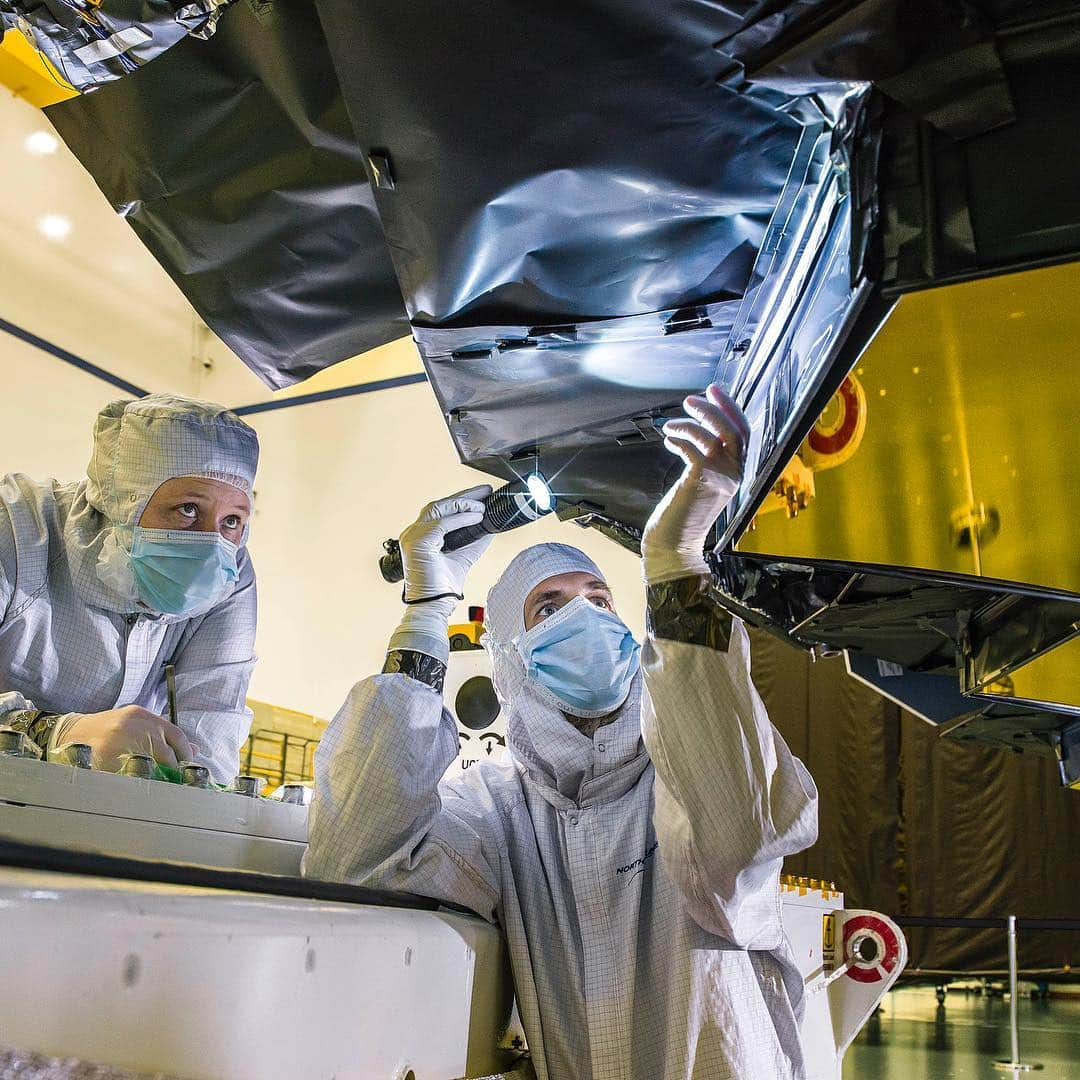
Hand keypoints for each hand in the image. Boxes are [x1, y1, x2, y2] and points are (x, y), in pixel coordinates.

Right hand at [52, 706, 195, 772]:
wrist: (70, 733)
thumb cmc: (107, 730)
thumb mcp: (136, 725)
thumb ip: (163, 735)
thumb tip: (193, 750)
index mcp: (142, 715)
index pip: (175, 734)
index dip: (184, 752)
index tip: (187, 766)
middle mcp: (134, 725)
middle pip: (166, 751)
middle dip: (173, 768)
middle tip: (175, 780)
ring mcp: (119, 740)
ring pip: (150, 763)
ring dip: (158, 777)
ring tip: (160, 786)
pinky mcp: (105, 755)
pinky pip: (129, 772)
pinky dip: (138, 781)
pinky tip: (140, 787)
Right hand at [399, 484, 493, 601]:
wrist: (434, 607)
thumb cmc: (443, 587)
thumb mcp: (463, 557)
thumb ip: (474, 540)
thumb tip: (490, 525)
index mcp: (421, 535)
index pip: (441, 510)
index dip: (461, 500)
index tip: (482, 495)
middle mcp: (413, 533)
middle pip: (440, 505)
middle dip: (465, 495)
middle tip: (485, 490)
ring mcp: (413, 537)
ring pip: (440, 509)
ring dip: (463, 504)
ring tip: (483, 505)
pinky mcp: (419, 543)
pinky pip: (443, 523)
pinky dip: (462, 518)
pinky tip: (477, 517)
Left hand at [641, 383, 749, 582]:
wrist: (674, 547)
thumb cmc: (683, 517)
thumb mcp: (700, 484)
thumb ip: (705, 462)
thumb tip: (693, 433)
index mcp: (737, 474)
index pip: (743, 433)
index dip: (730, 408)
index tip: (714, 391)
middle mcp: (734, 474)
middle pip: (733, 429)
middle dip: (713, 408)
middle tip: (692, 399)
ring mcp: (720, 478)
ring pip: (713, 435)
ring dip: (690, 423)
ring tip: (671, 425)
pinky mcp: (701, 480)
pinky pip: (694, 447)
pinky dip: (679, 438)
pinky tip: (668, 441)